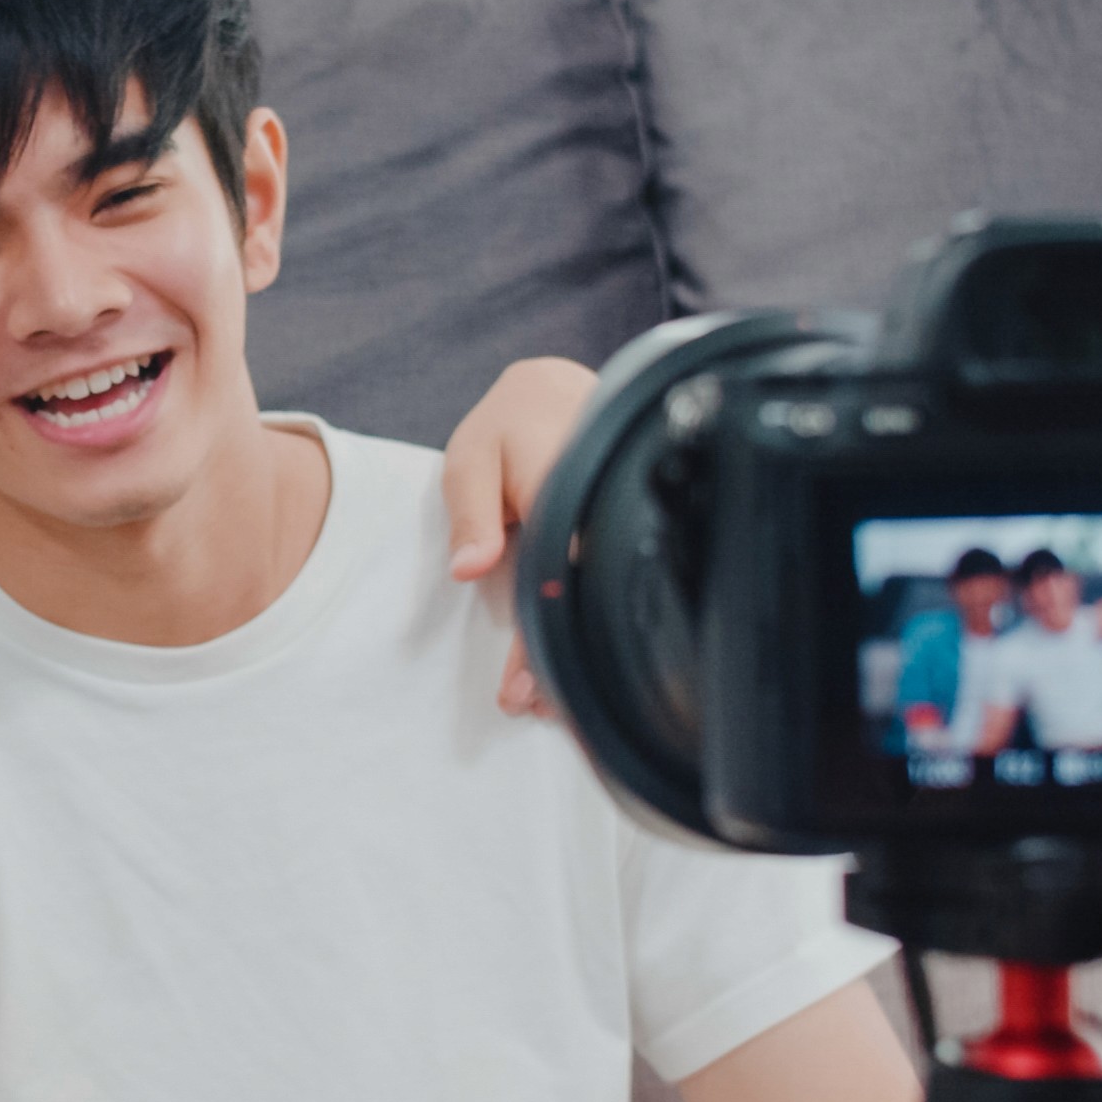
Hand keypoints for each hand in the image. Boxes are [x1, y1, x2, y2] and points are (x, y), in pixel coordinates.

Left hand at [439, 356, 604, 716]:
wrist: (559, 390)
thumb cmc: (509, 427)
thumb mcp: (472, 457)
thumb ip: (471, 511)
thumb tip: (470, 568)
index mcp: (563, 481)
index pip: (556, 572)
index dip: (543, 635)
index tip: (523, 688)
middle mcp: (606, 502)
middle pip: (594, 595)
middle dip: (569, 662)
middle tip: (540, 711)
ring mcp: (627, 516)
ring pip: (615, 595)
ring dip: (590, 655)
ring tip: (558, 707)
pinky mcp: (632, 527)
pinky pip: (619, 581)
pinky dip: (602, 627)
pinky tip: (587, 668)